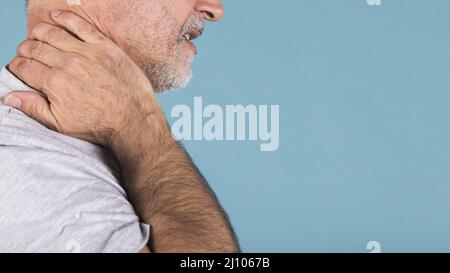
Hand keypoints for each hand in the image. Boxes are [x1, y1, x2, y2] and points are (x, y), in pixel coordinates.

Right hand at [6, 10, 156, 145]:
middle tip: (26, 54)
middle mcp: (67, 64)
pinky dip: (65, 18)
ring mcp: (86, 52)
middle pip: (34, 48)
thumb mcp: (62, 124)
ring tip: (36, 36)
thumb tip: (10, 96)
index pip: (23, 66)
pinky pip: (80, 25)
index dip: (17, 66)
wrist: (133, 118)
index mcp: (54, 83)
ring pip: (53, 33)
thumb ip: (34, 108)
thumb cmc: (100, 124)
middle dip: (25, 50)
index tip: (19, 68)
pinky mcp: (104, 46)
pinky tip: (56, 16)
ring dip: (39, 32)